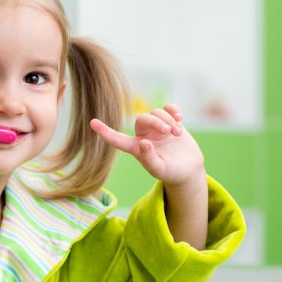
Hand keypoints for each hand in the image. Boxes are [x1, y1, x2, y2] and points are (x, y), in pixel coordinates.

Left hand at [90, 103, 204, 187]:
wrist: (188, 169)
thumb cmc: (170, 172)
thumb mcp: (159, 169)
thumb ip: (149, 158)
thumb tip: (144, 142)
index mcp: (136, 148)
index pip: (117, 139)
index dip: (105, 132)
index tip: (92, 122)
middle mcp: (144, 135)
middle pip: (142, 119)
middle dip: (155, 122)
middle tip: (168, 132)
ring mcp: (157, 127)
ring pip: (156, 112)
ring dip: (168, 120)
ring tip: (177, 133)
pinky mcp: (171, 122)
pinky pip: (168, 108)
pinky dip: (173, 110)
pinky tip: (179, 117)